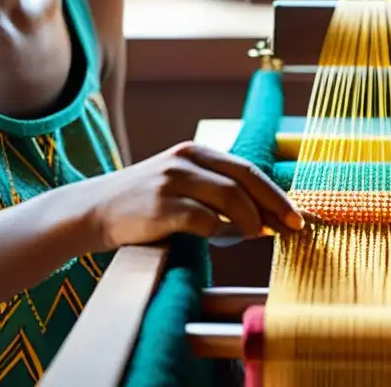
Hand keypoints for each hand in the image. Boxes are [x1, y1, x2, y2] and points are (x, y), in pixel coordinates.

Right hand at [91, 142, 304, 249]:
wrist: (93, 211)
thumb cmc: (144, 204)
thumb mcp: (181, 183)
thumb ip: (216, 191)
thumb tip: (265, 215)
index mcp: (195, 152)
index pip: (247, 169)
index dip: (275, 192)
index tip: (297, 214)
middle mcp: (185, 160)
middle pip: (245, 179)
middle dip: (274, 204)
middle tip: (293, 226)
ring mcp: (172, 181)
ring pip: (229, 198)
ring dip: (250, 220)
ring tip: (256, 235)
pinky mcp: (160, 206)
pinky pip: (203, 220)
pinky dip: (218, 232)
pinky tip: (218, 239)